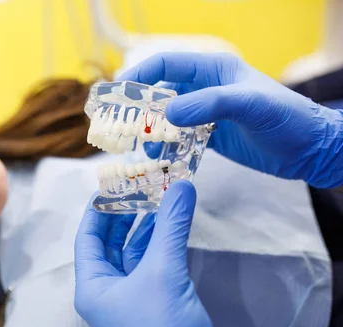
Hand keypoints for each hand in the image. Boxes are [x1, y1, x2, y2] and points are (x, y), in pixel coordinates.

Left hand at [74, 181, 229, 326]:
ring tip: (157, 198)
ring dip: (143, 227)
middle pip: (107, 243)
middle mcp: (104, 291)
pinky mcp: (149, 303)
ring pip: (130, 253)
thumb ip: (171, 226)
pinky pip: (147, 265)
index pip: (87, 237)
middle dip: (123, 215)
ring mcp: (126, 298)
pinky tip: (168, 226)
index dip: (98, 209)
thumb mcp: (165, 272)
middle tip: (139, 186)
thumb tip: (180, 185)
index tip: (112, 183)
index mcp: (92, 286)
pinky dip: (157, 245)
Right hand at [118, 52, 342, 188]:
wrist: (309, 150)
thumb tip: (169, 113)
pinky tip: (160, 160)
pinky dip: (167, 148)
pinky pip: (179, 139)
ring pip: (167, 118)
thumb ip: (211, 104)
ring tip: (143, 150)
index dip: (141, 73)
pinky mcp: (210, 136)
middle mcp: (205, 89)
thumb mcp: (251, 105)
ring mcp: (206, 113)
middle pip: (161, 92)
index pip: (168, 64)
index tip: (118, 92)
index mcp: (214, 70)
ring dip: (152, 132)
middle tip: (122, 126)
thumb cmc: (286, 119)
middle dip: (141, 108)